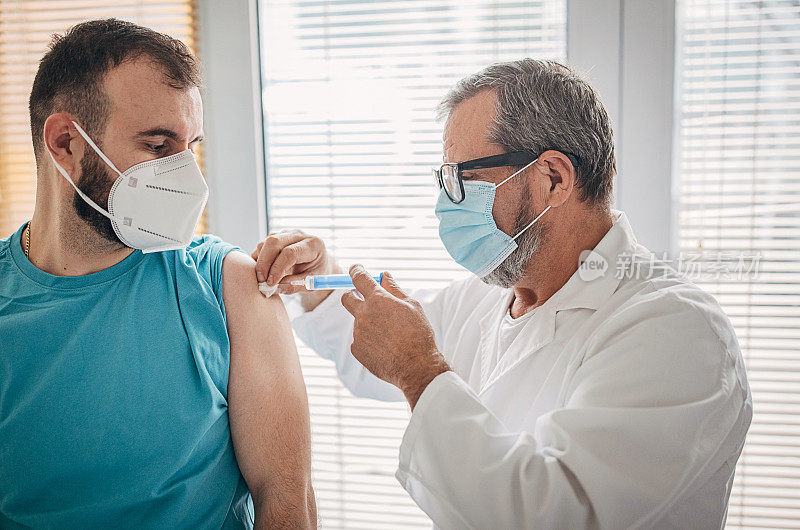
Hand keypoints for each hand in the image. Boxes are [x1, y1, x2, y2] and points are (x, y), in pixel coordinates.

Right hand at [251, 229, 340, 309]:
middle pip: (274, 242)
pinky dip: (258, 259)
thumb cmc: (316, 273)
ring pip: (265, 243)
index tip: (271, 283)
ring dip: (260, 261)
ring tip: (264, 278)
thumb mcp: (311, 283)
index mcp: (313, 245)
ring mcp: (286, 234)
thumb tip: (273, 288)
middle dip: (264, 263)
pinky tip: (264, 271)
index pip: (290, 253)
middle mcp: (299, 235)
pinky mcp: (277, 237)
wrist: (318, 263)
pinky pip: (262, 246)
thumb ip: (294, 285)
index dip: (278, 268)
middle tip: (262, 281)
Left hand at [341, 264, 449, 408]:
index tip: (356, 269)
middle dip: (353, 294)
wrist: (416, 366)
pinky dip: (369, 339)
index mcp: (378, 300)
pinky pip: (359, 339)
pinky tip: (385, 346)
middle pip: (347, 298)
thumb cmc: (418, 334)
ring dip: (368, 321)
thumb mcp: (412, 306)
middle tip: (365, 298)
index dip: (356, 270)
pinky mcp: (356, 349)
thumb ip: (395, 289)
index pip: (359, 278)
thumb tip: (385, 276)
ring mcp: (358, 332)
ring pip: (358, 321)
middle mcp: (363, 314)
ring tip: (390, 334)